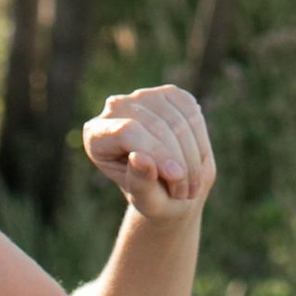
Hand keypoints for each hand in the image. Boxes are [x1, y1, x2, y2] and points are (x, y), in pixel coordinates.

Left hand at [82, 85, 215, 223]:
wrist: (168, 188)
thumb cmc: (150, 197)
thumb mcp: (145, 201)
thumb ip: (140, 183)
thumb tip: (139, 158)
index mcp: (96, 133)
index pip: (127, 131)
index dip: (155, 152)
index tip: (176, 177)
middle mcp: (115, 107)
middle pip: (155, 124)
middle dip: (178, 159)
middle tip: (186, 193)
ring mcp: (143, 96)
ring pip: (177, 119)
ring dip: (192, 155)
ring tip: (191, 184)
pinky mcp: (170, 94)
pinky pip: (192, 113)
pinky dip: (199, 142)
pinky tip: (196, 163)